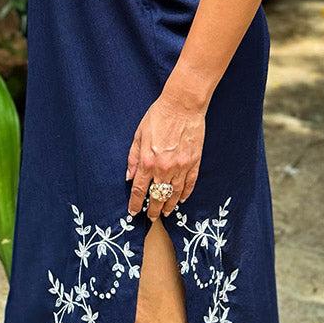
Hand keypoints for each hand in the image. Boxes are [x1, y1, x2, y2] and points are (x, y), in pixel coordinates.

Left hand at [126, 93, 205, 219]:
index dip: (135, 204)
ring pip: (174, 194)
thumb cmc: (158, 116)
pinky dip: (185, 194)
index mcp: (147, 161)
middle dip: (153, 209)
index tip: (133, 212)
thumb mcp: (139, 134)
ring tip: (165, 212)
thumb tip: (129, 177)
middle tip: (151, 217)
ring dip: (169, 205)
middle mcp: (164, 168)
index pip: (139, 190)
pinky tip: (182, 199)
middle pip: (157, 196)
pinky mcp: (194, 162)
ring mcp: (181, 167)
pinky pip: (190, 184)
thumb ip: (133, 158)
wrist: (182, 105)